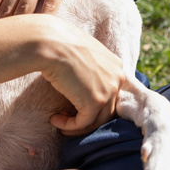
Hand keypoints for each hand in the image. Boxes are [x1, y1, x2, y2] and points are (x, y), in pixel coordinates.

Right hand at [36, 20, 124, 134]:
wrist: (51, 44)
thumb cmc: (60, 45)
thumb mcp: (83, 55)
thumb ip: (90, 69)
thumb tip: (80, 84)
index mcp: (116, 66)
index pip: (110, 93)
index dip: (93, 103)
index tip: (74, 104)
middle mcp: (118, 78)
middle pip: (107, 109)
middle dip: (87, 118)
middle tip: (67, 118)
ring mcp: (109, 91)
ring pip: (97, 120)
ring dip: (77, 125)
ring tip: (59, 121)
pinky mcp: (96, 102)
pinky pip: (83, 123)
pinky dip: (68, 126)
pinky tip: (54, 119)